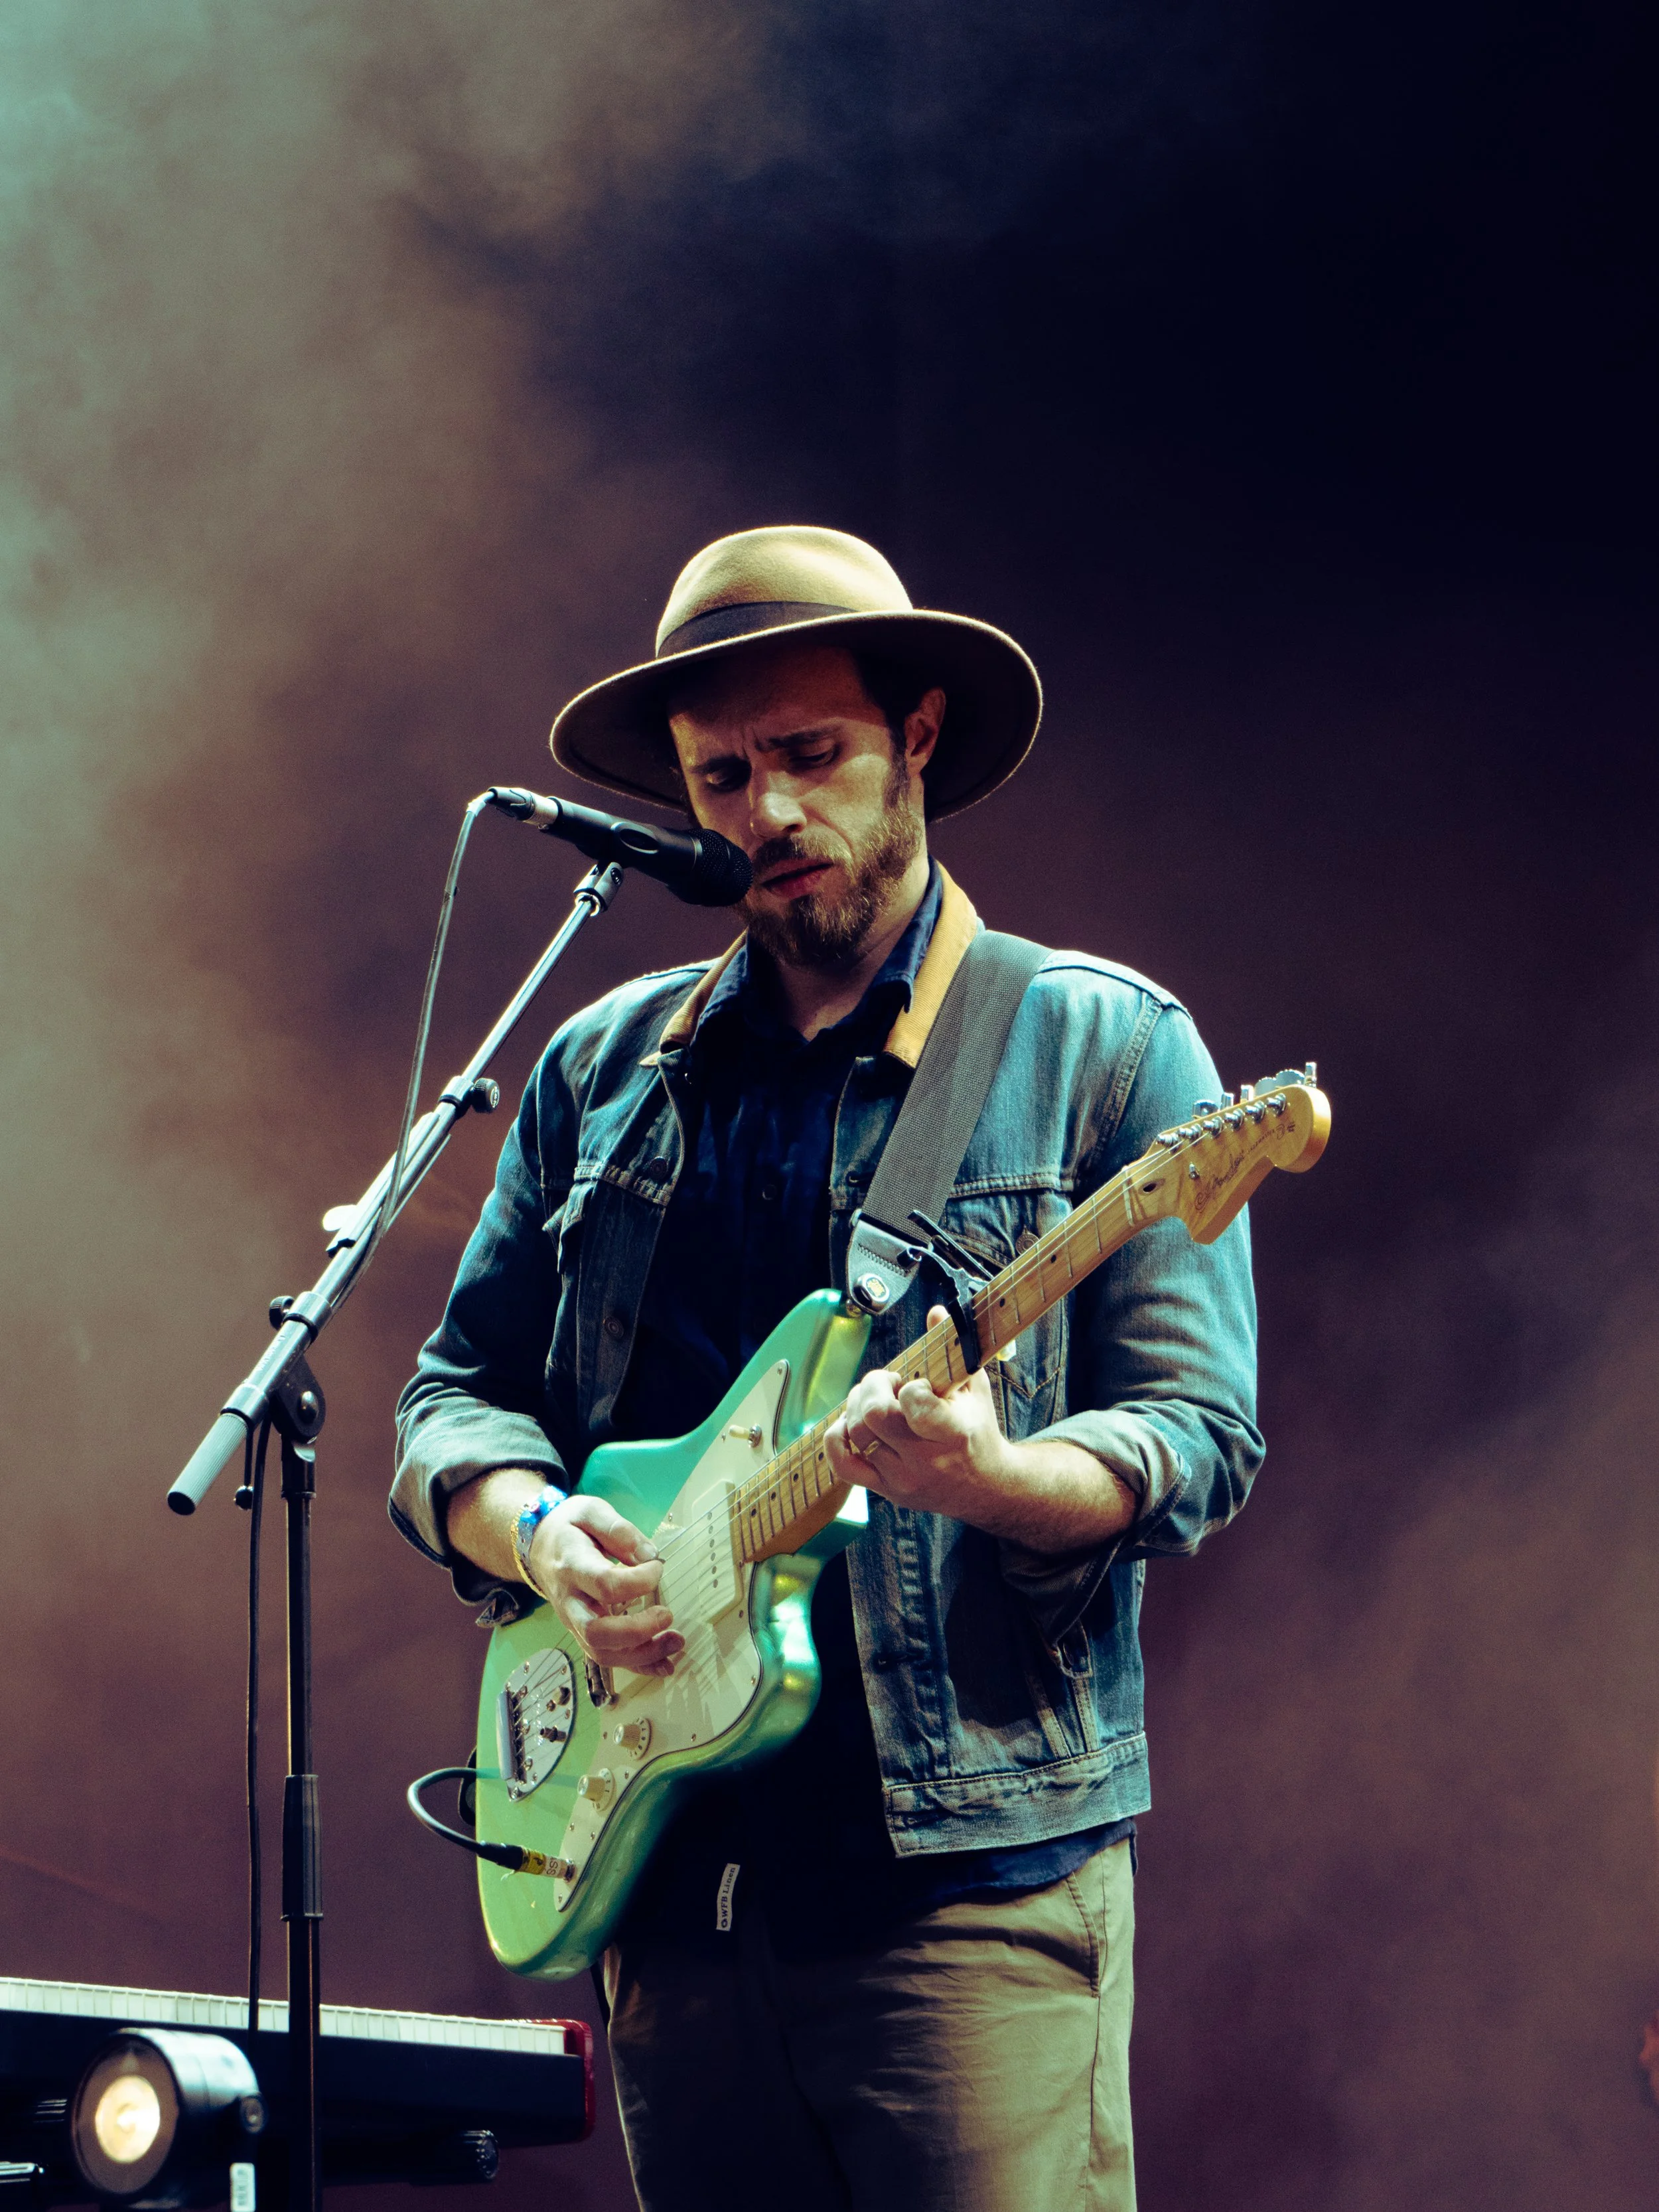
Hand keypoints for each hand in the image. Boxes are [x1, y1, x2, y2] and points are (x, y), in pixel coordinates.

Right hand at [529, 1493, 683, 1677]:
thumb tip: (650, 1555)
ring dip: (642, 1654)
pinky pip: (607, 1657)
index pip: (604, 1583)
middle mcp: (570, 1601)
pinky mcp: (583, 1632)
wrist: (539, 1547)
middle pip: (597, 1632)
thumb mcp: (591, 1512)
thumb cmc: (569, 1528)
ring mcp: (574, 1622)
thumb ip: (620, 1530)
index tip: (658, 1567)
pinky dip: (638, 1664)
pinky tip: (665, 1664)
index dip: (638, 1580)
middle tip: (667, 1615)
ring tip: (675, 1642)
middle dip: (638, 1631)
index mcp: (572, 1565)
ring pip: (601, 1652)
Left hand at [823, 1306, 1014, 1522]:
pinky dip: (837, 1437)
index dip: (909, 1386)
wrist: (983, 1487)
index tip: (918, 1384)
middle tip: (889, 1383)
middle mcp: (925, 1460)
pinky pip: (842, 1464)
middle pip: (873, 1415)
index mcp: (953, 1433)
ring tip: (877, 1399)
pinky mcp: (883, 1489)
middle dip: (874, 1385)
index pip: (916, 1406)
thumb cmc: (977, 1431)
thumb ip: (953, 1349)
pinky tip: (852, 1423)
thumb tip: (936, 1312)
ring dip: (857, 1404)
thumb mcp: (974, 1389)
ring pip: (855, 1433)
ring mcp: (901, 1477)